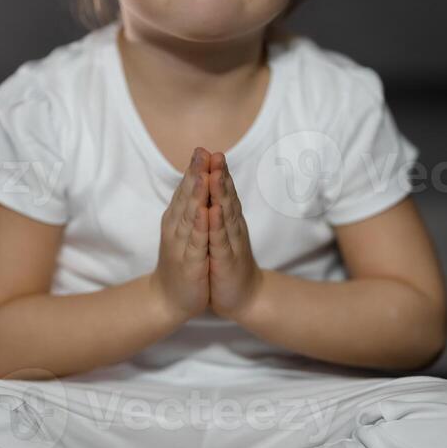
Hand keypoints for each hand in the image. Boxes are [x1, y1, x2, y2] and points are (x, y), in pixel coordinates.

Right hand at [150, 148, 209, 321]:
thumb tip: (194, 180)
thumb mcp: (186, 231)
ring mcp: (182, 246)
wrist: (169, 299)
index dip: (194, 170)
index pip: (186, 190)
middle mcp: (177, 229)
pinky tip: (205, 214)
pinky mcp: (191, 264)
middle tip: (201, 153)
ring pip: (190, 217)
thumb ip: (188, 207)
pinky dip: (200, 228)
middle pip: (187, 198)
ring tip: (202, 177)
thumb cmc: (181, 262)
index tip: (202, 148)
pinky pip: (196, 243)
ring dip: (196, 196)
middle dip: (195, 175)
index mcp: (178, 220)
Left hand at [205, 150, 263, 320]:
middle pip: (226, 196)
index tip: (204, 150)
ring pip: (225, 214)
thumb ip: (218, 210)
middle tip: (215, 153)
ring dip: (220, 193)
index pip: (221, 191)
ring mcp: (231, 243)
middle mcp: (232, 227)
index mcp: (227, 220)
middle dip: (219, 174)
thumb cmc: (227, 263)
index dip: (214, 171)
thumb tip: (211, 187)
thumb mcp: (220, 234)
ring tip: (215, 174)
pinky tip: (212, 211)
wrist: (242, 297)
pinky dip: (216, 225)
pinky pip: (220, 241)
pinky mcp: (227, 261)